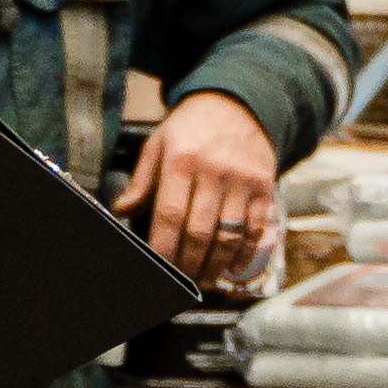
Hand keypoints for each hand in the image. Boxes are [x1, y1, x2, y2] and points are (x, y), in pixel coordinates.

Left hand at [114, 92, 283, 286]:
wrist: (239, 103)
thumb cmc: (192, 127)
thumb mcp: (159, 143)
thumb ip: (142, 181)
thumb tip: (122, 212)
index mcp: (182, 161)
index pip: (170, 215)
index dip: (163, 248)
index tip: (158, 270)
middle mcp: (215, 172)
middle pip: (200, 232)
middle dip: (188, 266)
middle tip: (180, 285)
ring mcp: (243, 181)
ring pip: (229, 236)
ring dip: (215, 266)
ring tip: (203, 281)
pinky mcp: (265, 187)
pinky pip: (255, 229)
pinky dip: (243, 254)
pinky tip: (230, 266)